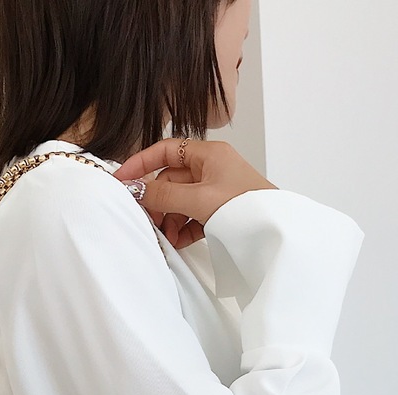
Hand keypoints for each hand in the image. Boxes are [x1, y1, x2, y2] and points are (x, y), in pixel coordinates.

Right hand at [114, 138, 275, 248]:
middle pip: (171, 179)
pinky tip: (179, 241)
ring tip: (167, 236)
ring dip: (169, 219)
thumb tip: (133, 190)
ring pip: (181, 200)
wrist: (275, 232)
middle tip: (147, 219)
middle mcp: (212, 168)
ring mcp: (217, 190)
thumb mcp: (197, 199)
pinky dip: (183, 228)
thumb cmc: (245, 207)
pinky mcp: (221, 212)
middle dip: (157, 201)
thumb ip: (162, 195)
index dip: (141, 163)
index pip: (165, 150)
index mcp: (208, 154)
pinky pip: (193, 216)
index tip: (122, 181)